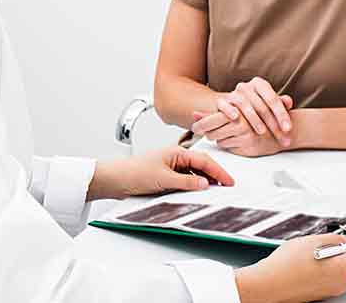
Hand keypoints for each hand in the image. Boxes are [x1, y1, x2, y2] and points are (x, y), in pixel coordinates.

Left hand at [87, 145, 234, 200]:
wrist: (116, 180)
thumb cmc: (134, 173)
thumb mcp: (163, 179)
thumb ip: (186, 181)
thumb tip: (204, 183)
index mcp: (176, 152)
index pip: (203, 160)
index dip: (218, 171)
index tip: (229, 181)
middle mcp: (175, 158)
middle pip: (201, 166)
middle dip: (215, 175)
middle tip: (228, 187)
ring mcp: (171, 168)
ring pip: (194, 174)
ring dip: (205, 181)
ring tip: (217, 192)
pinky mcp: (166, 178)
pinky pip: (186, 181)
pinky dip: (194, 186)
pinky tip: (198, 193)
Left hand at [194, 108, 289, 156]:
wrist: (281, 129)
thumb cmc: (257, 117)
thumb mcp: (234, 110)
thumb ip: (212, 113)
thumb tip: (193, 114)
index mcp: (237, 111)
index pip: (211, 119)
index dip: (201, 125)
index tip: (195, 127)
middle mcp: (240, 123)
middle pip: (212, 132)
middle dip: (207, 133)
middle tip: (205, 131)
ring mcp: (244, 137)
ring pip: (219, 140)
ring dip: (218, 138)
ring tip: (225, 132)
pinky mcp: (247, 148)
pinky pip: (228, 147)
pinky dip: (228, 144)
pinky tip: (234, 139)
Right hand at [222, 77, 294, 143]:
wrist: (233, 107)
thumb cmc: (256, 107)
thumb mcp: (269, 105)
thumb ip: (280, 103)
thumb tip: (288, 102)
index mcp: (259, 84)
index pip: (273, 99)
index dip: (282, 115)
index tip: (288, 129)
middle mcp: (246, 86)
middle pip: (261, 106)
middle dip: (272, 124)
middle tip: (281, 138)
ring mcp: (233, 94)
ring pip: (245, 106)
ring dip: (254, 120)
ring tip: (262, 132)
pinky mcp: (222, 102)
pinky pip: (224, 106)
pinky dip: (229, 110)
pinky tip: (236, 118)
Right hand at [235, 217, 345, 302]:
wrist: (266, 285)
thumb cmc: (284, 267)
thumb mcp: (311, 241)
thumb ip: (333, 238)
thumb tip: (342, 239)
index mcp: (343, 269)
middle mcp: (341, 282)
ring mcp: (332, 288)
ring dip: (342, 250)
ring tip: (326, 240)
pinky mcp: (322, 290)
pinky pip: (333, 272)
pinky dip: (331, 260)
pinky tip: (316, 253)